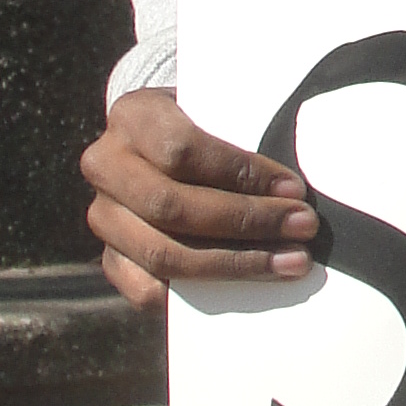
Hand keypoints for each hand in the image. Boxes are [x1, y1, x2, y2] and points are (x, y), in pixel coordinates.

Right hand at [82, 87, 321, 312]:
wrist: (161, 146)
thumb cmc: (206, 125)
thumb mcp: (216, 110)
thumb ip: (242, 135)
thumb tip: (294, 188)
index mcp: (131, 116)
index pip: (182, 150)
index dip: (240, 172)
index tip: (293, 188)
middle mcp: (105, 166)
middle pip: (172, 206)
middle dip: (246, 221)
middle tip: (302, 226)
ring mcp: (104, 217)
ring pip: (164, 254)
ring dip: (235, 263)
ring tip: (290, 262)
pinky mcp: (111, 259)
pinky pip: (148, 290)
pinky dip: (200, 294)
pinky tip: (245, 288)